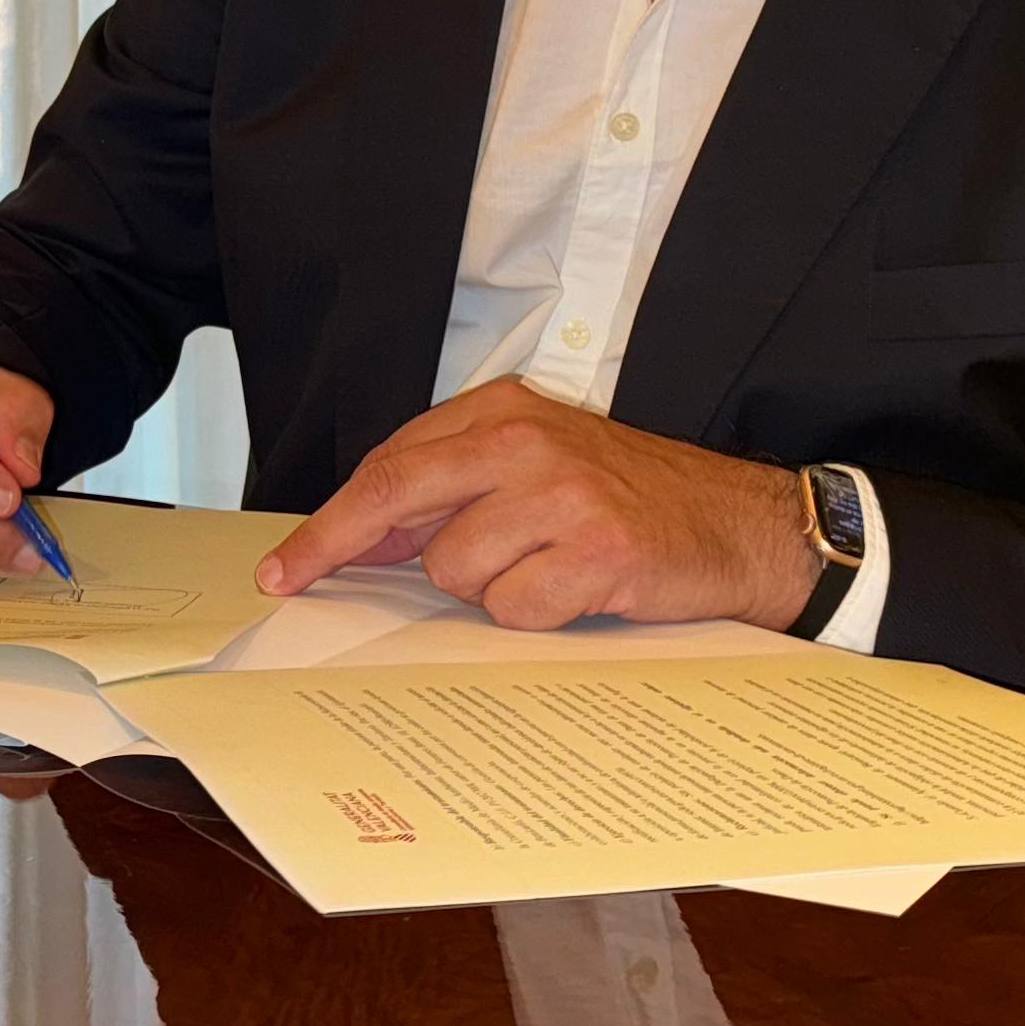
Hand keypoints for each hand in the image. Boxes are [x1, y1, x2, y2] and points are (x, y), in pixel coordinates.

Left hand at [253, 380, 818, 631]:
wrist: (737, 523)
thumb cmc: (629, 499)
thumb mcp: (537, 466)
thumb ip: (455, 489)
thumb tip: (368, 538)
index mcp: (503, 412)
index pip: (390, 467)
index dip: (331, 521)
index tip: (286, 564)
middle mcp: (527, 441)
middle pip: (398, 498)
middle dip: (341, 546)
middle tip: (297, 581)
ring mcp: (563, 493)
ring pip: (457, 568)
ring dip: (490, 588)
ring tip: (546, 569)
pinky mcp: (598, 548)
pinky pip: (515, 606)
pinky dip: (536, 613)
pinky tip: (577, 590)